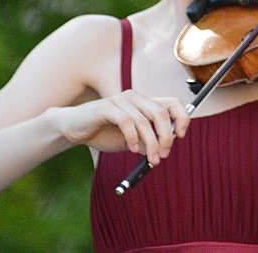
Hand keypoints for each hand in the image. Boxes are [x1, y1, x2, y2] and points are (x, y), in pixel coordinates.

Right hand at [51, 90, 189, 165]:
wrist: (75, 128)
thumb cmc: (105, 133)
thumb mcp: (132, 139)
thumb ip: (148, 140)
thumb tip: (167, 147)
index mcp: (144, 103)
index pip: (172, 103)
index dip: (182, 117)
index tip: (182, 136)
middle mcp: (135, 97)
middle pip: (161, 113)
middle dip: (166, 137)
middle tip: (164, 155)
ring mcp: (121, 100)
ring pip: (144, 121)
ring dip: (151, 143)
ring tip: (150, 159)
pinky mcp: (107, 107)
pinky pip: (126, 122)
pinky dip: (133, 138)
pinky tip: (133, 149)